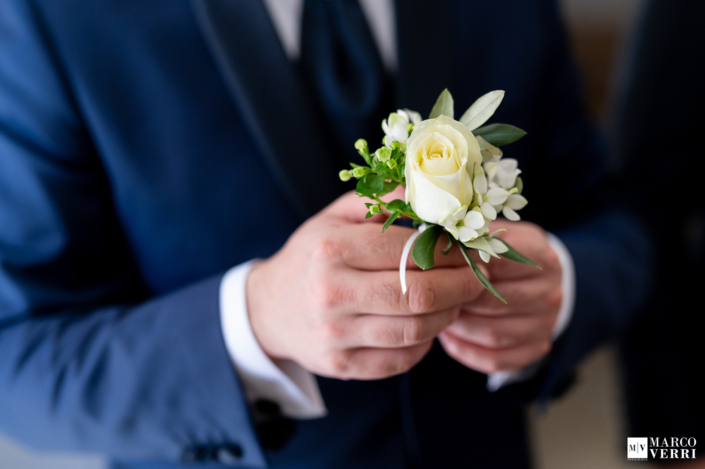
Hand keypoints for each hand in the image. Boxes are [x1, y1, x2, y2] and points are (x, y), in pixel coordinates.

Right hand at [246, 191, 484, 379]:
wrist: (268, 308)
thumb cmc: (310, 256)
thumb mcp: (335, 216)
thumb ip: (381, 200)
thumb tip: (432, 193)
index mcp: (331, 249)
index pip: (408, 250)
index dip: (449, 252)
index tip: (471, 251)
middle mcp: (331, 293)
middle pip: (418, 295)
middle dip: (461, 287)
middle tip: (476, 279)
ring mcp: (335, 335)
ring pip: (415, 331)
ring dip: (448, 316)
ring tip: (456, 301)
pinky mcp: (341, 365)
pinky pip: (401, 361)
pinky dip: (425, 345)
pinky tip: (427, 326)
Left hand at [438, 220, 562, 373]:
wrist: (537, 279)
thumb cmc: (504, 253)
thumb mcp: (495, 234)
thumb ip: (469, 233)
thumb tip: (427, 226)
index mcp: (542, 256)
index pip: (498, 263)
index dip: (463, 267)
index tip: (439, 269)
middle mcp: (551, 291)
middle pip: (494, 302)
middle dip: (457, 300)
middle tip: (432, 298)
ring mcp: (547, 323)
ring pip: (493, 333)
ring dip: (459, 327)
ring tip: (436, 316)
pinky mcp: (538, 348)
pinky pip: (497, 359)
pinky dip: (467, 351)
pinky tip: (449, 339)